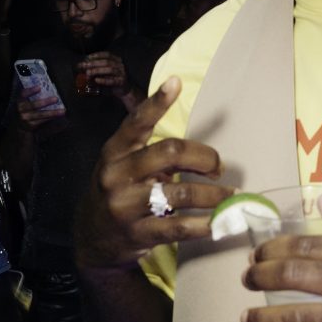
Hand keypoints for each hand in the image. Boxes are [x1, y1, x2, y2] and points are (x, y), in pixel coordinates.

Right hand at [16, 85, 65, 129]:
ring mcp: (26, 118)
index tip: (39, 87)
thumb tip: (47, 89)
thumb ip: (32, 96)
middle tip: (56, 99)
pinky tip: (59, 116)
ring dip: (52, 112)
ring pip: (40, 114)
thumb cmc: (26, 109)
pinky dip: (51, 118)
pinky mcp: (31, 125)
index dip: (30, 91)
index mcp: (20, 101)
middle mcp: (22, 110)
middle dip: (45, 102)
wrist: (20, 124)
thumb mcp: (25, 101)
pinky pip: (43, 121)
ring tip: (62, 111)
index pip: (24, 94)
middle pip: (34, 105)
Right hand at [74, 77, 235, 270]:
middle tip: (219, 168)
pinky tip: (219, 222)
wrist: (91, 239)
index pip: (137, 122)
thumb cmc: (119, 193)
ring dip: (214, 194)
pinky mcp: (139, 234)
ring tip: (230, 196)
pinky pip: (180, 227)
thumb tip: (204, 152)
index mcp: (115, 152)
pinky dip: (205, 224)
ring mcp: (126, 206)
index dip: (157, 102)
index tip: (176, 83)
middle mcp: (118, 175)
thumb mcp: (125, 166)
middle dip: (205, 157)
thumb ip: (155, 153)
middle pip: (171, 152)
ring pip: (182, 193)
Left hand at [78, 52, 131, 97]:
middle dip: (94, 63)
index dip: (97, 55)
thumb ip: (99, 68)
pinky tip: (96, 80)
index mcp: (118, 60)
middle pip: (106, 62)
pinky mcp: (122, 82)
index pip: (107, 54)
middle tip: (84, 65)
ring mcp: (122, 73)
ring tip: (88, 73)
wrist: (126, 89)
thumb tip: (85, 66)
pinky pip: (112, 81)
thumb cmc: (115, 79)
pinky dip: (103, 80)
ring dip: (97, 71)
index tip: (87, 57)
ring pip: (109, 70)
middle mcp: (121, 65)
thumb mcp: (107, 71)